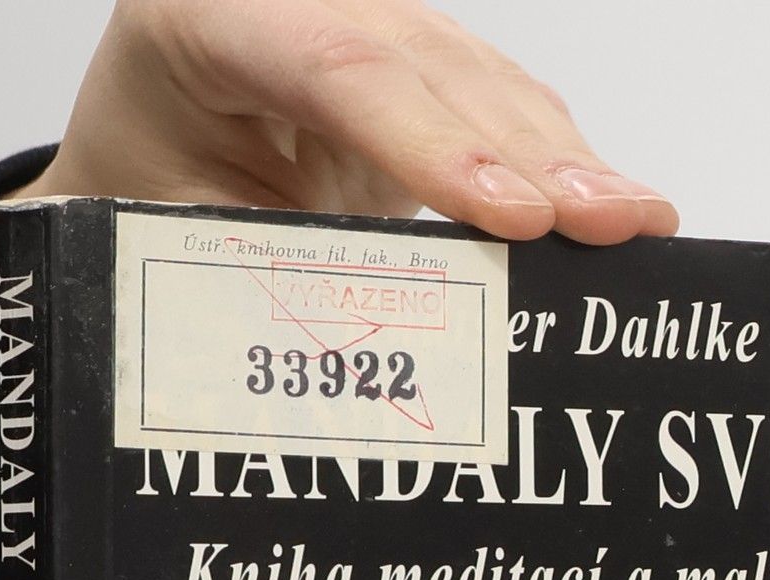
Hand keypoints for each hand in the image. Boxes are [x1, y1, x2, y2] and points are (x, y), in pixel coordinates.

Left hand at [0, 0, 675, 364]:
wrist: (132, 168)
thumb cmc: (143, 204)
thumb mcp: (172, 246)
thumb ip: (266, 277)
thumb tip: (378, 354)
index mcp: (211, 20)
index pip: (339, 70)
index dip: (433, 144)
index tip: (511, 216)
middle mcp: (300, 1)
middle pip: (434, 67)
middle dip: (532, 154)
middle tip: (613, 224)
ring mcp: (368, 28)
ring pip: (483, 80)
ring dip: (567, 159)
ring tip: (637, 224)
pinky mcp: (417, 75)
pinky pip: (498, 108)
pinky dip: (558, 164)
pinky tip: (616, 207)